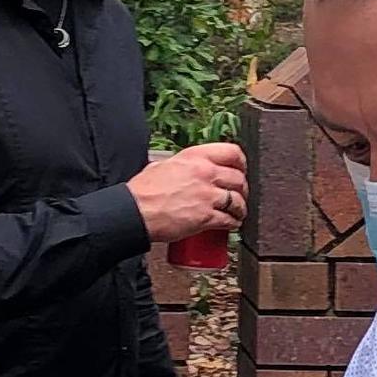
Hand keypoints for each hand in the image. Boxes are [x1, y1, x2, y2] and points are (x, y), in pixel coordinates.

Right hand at [128, 143, 247, 242]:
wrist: (134, 212)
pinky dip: (234, 223)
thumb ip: (179, 164)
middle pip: (238, 178)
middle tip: (240, 194)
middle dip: (242, 188)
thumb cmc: (142, 191)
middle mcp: (204, 173)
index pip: (231, 152)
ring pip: (237, 200)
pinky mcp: (206, 216)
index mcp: (195, 157)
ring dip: (241, 208)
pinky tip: (233, 224)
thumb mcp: (161, 165)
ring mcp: (207, 195)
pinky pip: (229, 220)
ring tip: (238, 212)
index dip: (241, 162)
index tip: (242, 169)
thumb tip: (185, 167)